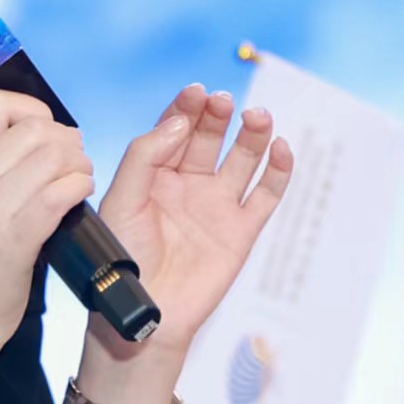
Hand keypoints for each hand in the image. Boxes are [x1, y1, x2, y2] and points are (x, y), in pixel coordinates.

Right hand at [0, 90, 95, 353]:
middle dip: (64, 139)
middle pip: (31, 129)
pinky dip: (80, 186)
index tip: (44, 132)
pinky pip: (60, 192)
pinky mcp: (14, 239)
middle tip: (72, 160)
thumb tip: (40, 130)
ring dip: (78, 163)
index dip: (30, 109)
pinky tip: (79, 195)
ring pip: (52, 156)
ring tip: (78, 178)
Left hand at [95, 84, 293, 357]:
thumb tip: (180, 123)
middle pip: (209, 138)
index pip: (174, 129)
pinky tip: (281, 148)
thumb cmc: (124, 259)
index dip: (185, 109)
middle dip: (216, 116)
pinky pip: (266, 194)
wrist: (145, 311)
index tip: (196, 92)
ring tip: (257, 116)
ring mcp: (217, 205)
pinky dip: (278, 170)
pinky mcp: (242, 230)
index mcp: (155, 174)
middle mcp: (188, 184)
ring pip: (242, 159)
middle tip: (222, 102)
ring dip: (252, 134)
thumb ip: (145, 156)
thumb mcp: (122, 199)